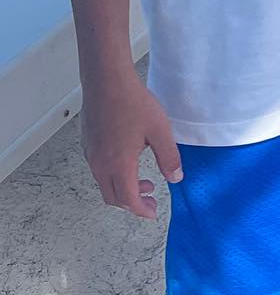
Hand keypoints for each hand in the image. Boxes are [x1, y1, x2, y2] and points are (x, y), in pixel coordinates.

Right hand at [80, 72, 182, 219]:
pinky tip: (131, 161)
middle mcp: (101, 164)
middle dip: (133, 203)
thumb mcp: (160, 130)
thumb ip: (168, 156)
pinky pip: (100, 170)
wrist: (107, 82)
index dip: (141, 210)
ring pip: (105, 184)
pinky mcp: (88, 144)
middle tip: (151, 200)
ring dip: (124, 188)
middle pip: (113, 197)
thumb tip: (175, 178)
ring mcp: (91, 155)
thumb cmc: (133, 103)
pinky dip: (115, 175)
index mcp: (119, 164)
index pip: (128, 199)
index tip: (152, 213)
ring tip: (144, 181)